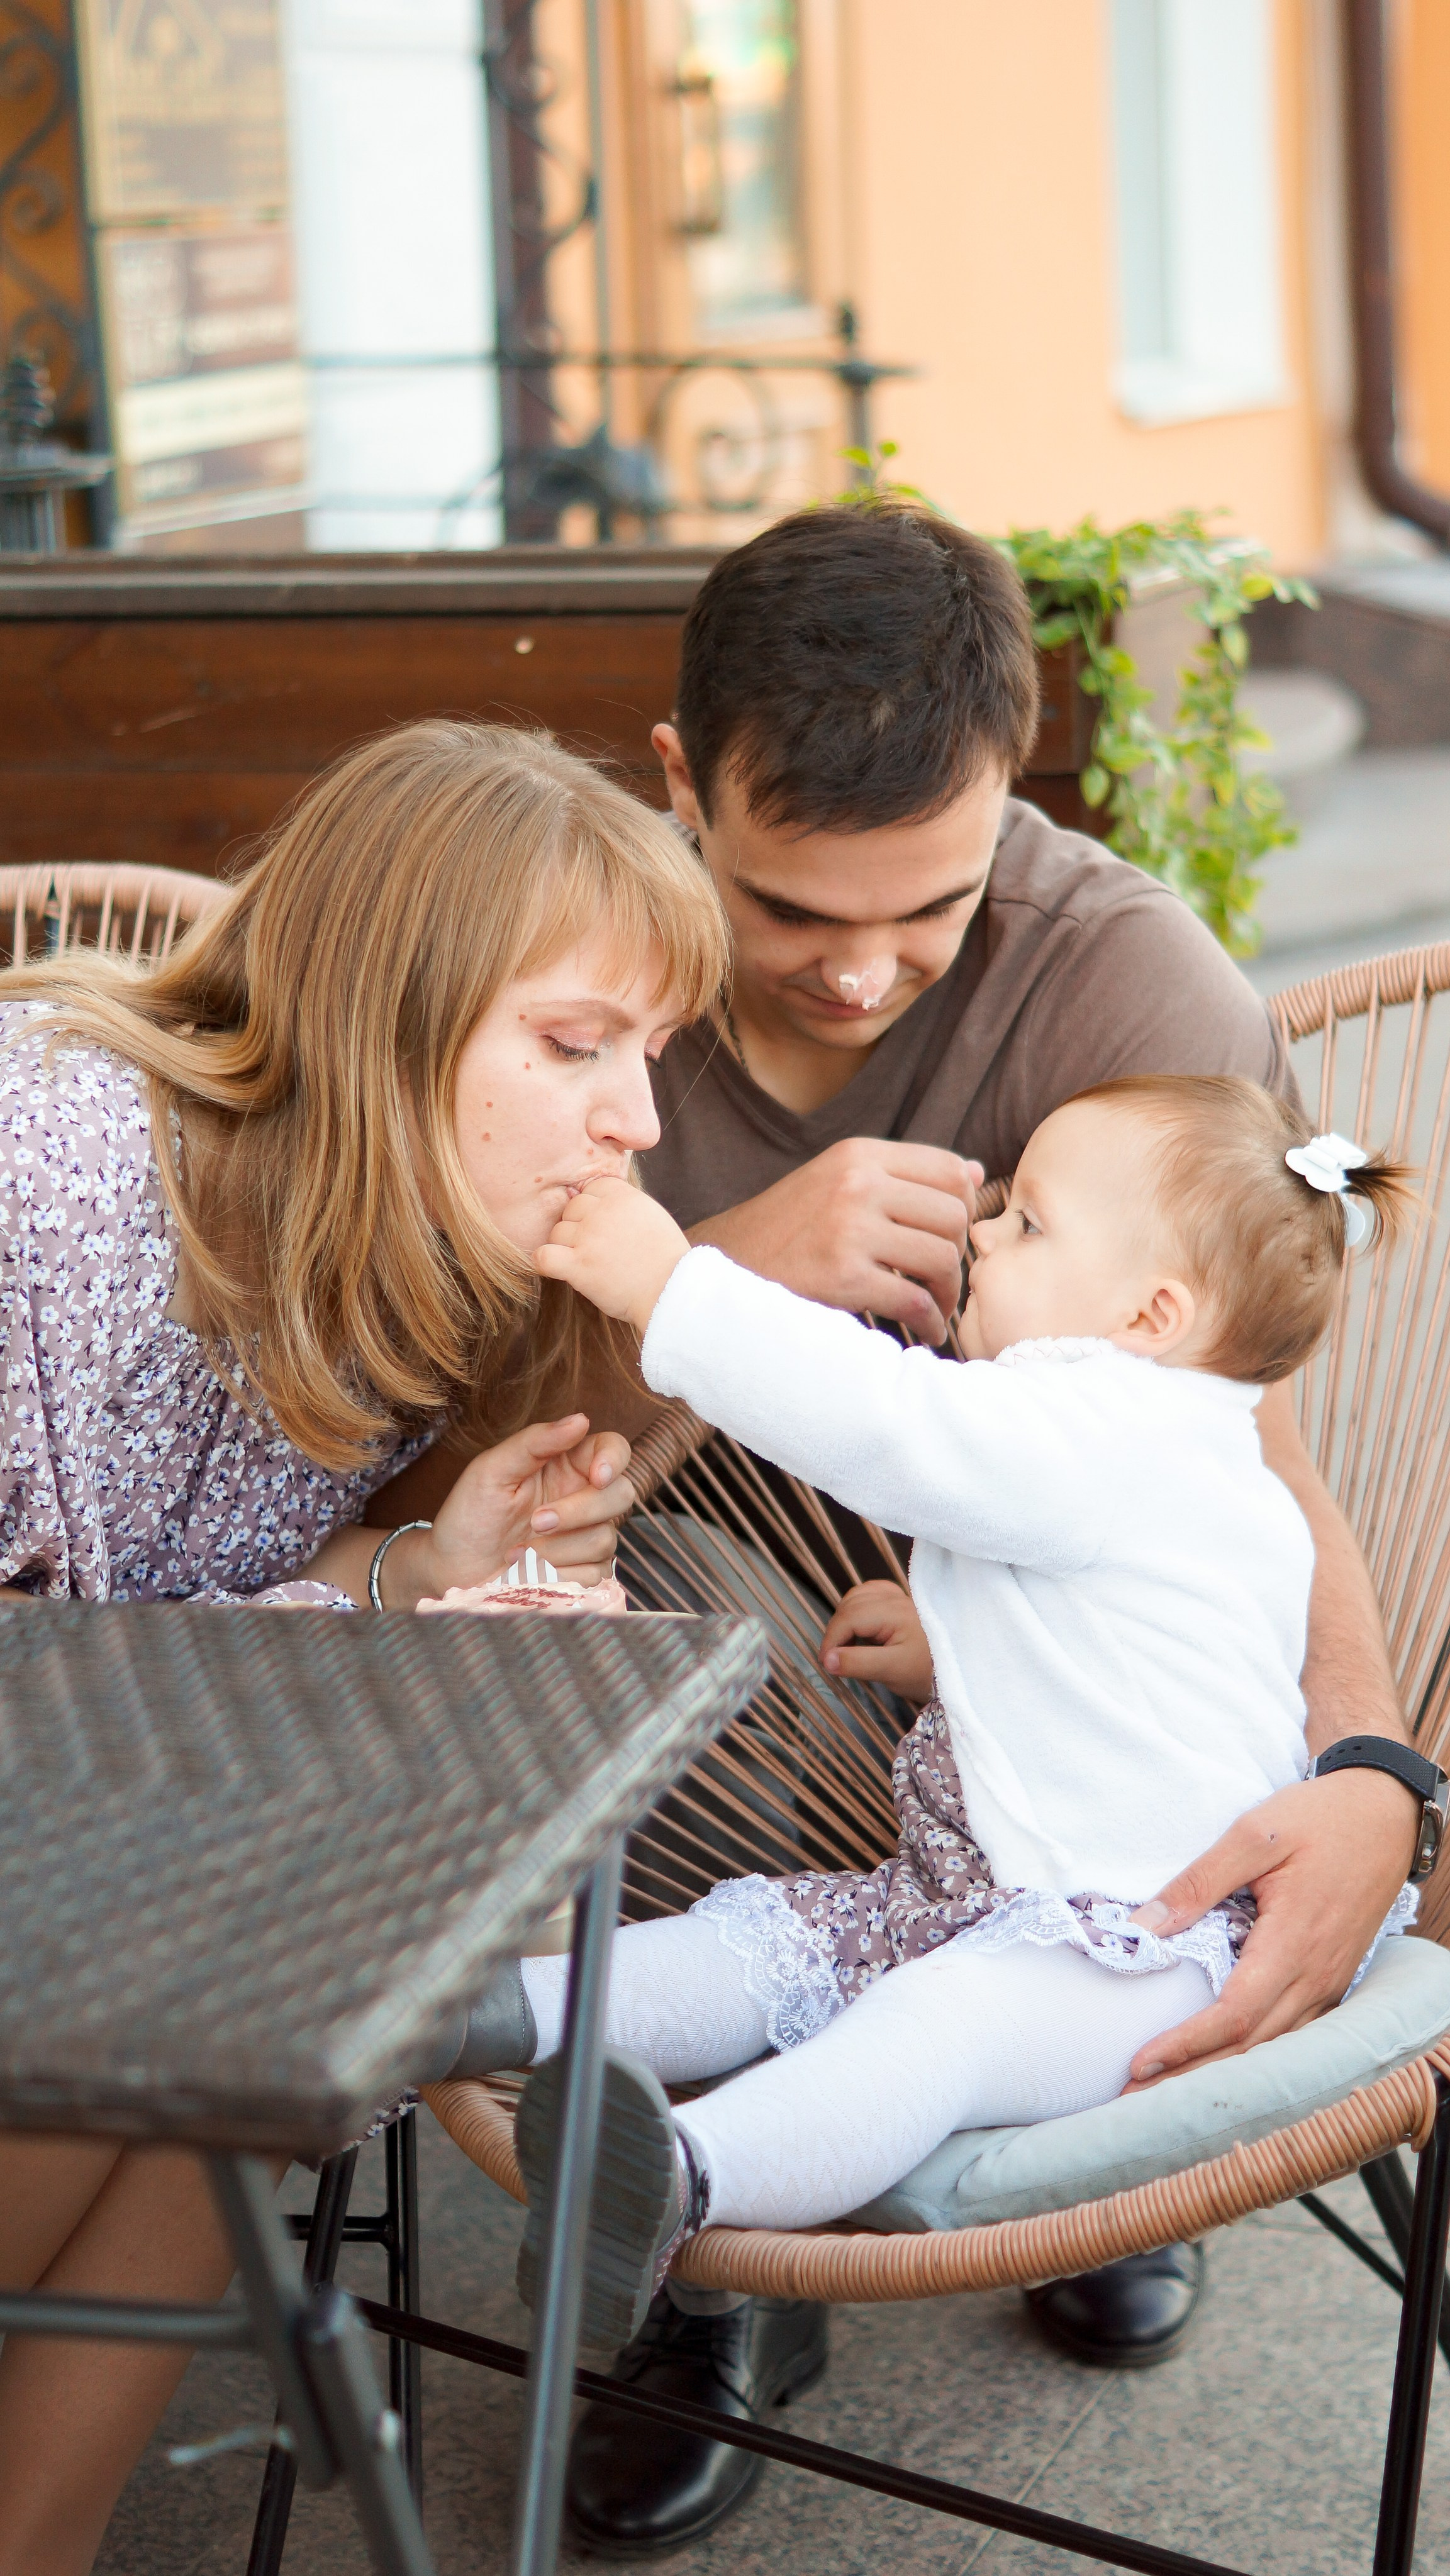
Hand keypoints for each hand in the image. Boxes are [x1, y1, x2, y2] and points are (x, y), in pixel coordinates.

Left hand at [379, 1414, 634, 1605]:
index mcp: (565, 1465)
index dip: (614, 1460)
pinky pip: (595, 1574)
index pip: (613, 1449)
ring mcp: (585, 1536)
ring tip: (516, 1553)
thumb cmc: (469, 1515)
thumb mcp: (492, 1470)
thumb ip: (535, 1442)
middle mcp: (582, 1497)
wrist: (451, 1570)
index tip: (597, 1477)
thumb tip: (580, 1419)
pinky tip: (529, 1572)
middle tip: (535, 1522)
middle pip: (621, 1495)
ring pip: (605, 1539)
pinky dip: (558, 1575)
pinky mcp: (582, 1572)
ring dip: (556, 1550)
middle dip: (579, 1512)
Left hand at [536, 1176, 690, 1333]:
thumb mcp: (653, 1216)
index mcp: (624, 1196)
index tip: (604, 1226)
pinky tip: (559, 1269)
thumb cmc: (667, 1260)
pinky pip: (544, 1256)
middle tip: (596, 1248)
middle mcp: (603, 1212)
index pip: (591, 1188)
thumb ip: (626, 1205)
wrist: (672, 1291)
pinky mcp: (578, 1266)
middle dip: (579, 1226)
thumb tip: (603, 1204)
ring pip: (557, 1232)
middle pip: (572, 1208)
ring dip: (566, 1247)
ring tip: (586, 1263)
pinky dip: (546, 1263)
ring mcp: (589, 1238)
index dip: (593, 1207)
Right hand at [690, 1140, 980, 1344]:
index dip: (964, 1208)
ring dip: (947, 1292)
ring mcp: (849, 1229)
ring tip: (934, 1308)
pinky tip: (923, 1331)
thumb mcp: (837, 1183)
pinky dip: (929, 1322)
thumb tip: (976, 1173)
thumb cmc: (787, 1232)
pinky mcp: (842, 1277)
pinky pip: (915, 1301)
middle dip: (957, 1254)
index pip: (950, 1170)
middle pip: (953, 1215)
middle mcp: (856, 1183)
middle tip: (940, 1280)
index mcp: (858, 1155)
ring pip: (941, 1258)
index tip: (950, 1237)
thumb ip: (901, 1178)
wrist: (718, 1270)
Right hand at [821, 1581, 934, 1702]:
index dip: (831, 1640)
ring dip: (845, 1618)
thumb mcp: (891, 1671)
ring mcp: (899, 1597)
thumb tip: (826, 1659)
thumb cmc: (925, 1672)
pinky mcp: (900, 1601)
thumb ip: (858, 1663)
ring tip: (847, 1645)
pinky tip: (861, 1626)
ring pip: (857, 1597)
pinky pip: (869, 1595)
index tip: (826, 1664)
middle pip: (850, 1605)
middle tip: (836, 1659)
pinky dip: (857, 1608)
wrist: (956, 1671)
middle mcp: (896, 1598)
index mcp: (894, 1612)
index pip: (849, 1618)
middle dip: (837, 1631)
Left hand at [1122, 1768, 1419, 2086]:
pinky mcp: (1333, 1979)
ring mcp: (1329, 1983)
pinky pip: (1294, 2033)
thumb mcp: (1252, 1835)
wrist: (1385, 1814)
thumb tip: (1143, 1927)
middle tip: (1134, 2098)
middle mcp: (1316, 1976)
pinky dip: (1255, 2056)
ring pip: (1274, 2048)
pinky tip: (1223, 2063)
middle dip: (1191, 2077)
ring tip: (1165, 2091)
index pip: (1235, 2016)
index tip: (1140, 2064)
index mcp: (1294, 1943)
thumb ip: (1198, 1882)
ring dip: (1220, 2074)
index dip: (1186, 2047)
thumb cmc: (1320, 1819)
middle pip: (1251, 2047)